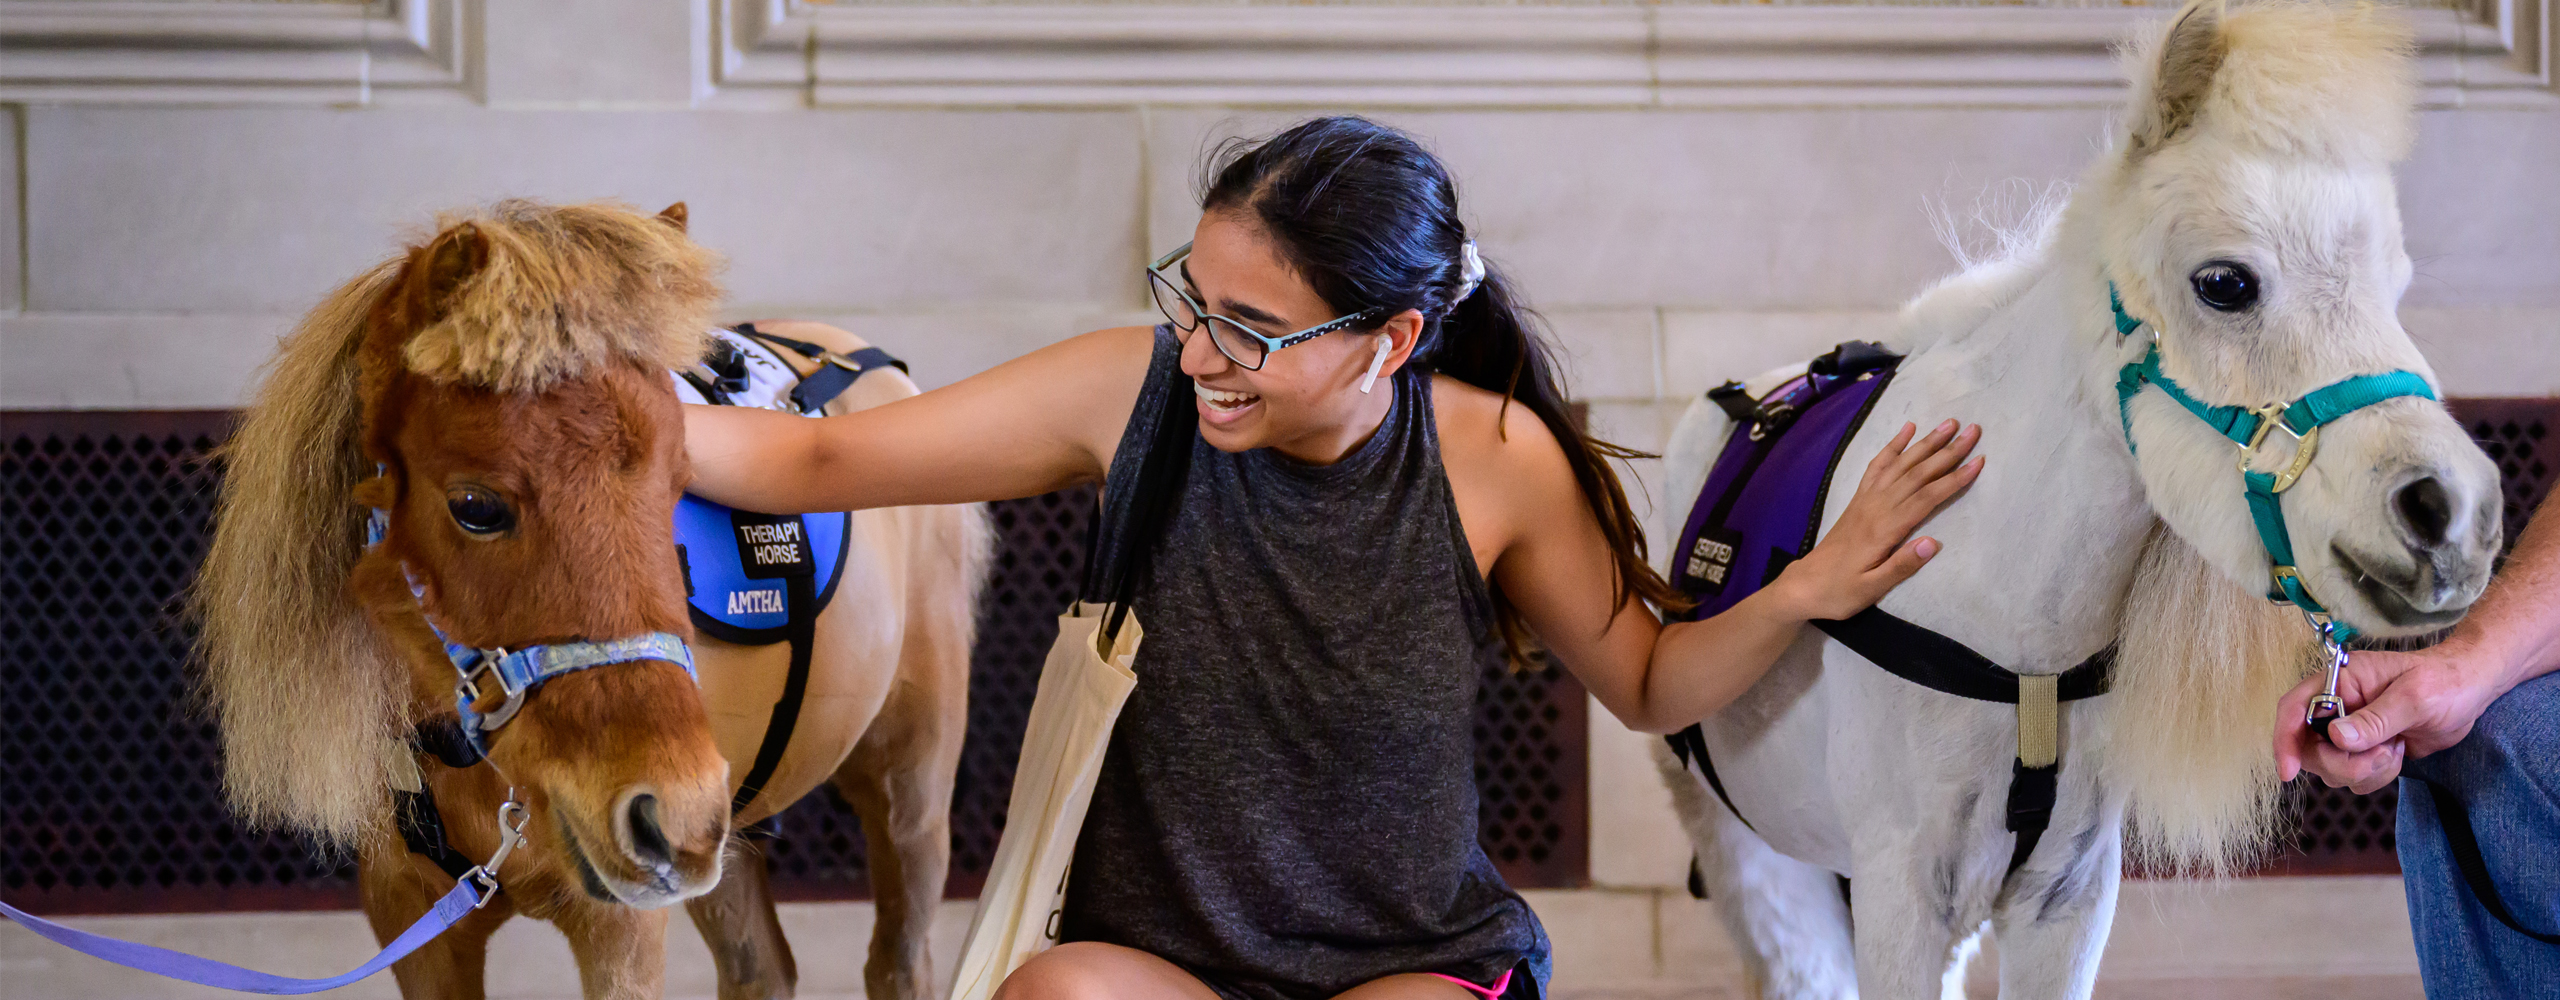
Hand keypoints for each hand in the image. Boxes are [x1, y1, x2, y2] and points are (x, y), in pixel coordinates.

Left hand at [1769, 420, 1983, 621]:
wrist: (1804, 584)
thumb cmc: (1840, 591)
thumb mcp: (1871, 589)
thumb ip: (1902, 566)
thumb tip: (1933, 542)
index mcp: (1883, 528)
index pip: (1926, 498)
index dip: (1953, 480)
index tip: (1978, 461)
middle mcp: (1875, 507)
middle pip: (1917, 474)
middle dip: (1947, 452)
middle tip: (1973, 431)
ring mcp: (1865, 500)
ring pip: (1900, 465)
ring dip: (1926, 443)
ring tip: (1949, 424)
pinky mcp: (1858, 499)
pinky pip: (1877, 466)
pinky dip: (1893, 446)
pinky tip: (1907, 430)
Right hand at [2274, 644, 2508, 793]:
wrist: (2471, 690)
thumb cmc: (2444, 681)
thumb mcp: (2414, 697)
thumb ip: (2375, 719)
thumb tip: (2337, 739)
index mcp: (2340, 681)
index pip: (2294, 708)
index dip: (2284, 738)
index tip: (2288, 770)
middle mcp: (2337, 705)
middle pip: (2309, 747)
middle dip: (2343, 763)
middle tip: (2382, 756)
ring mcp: (2349, 730)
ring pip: (2331, 767)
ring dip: (2364, 770)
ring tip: (2396, 749)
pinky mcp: (2364, 750)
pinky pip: (2353, 777)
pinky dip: (2375, 776)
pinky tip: (2398, 754)